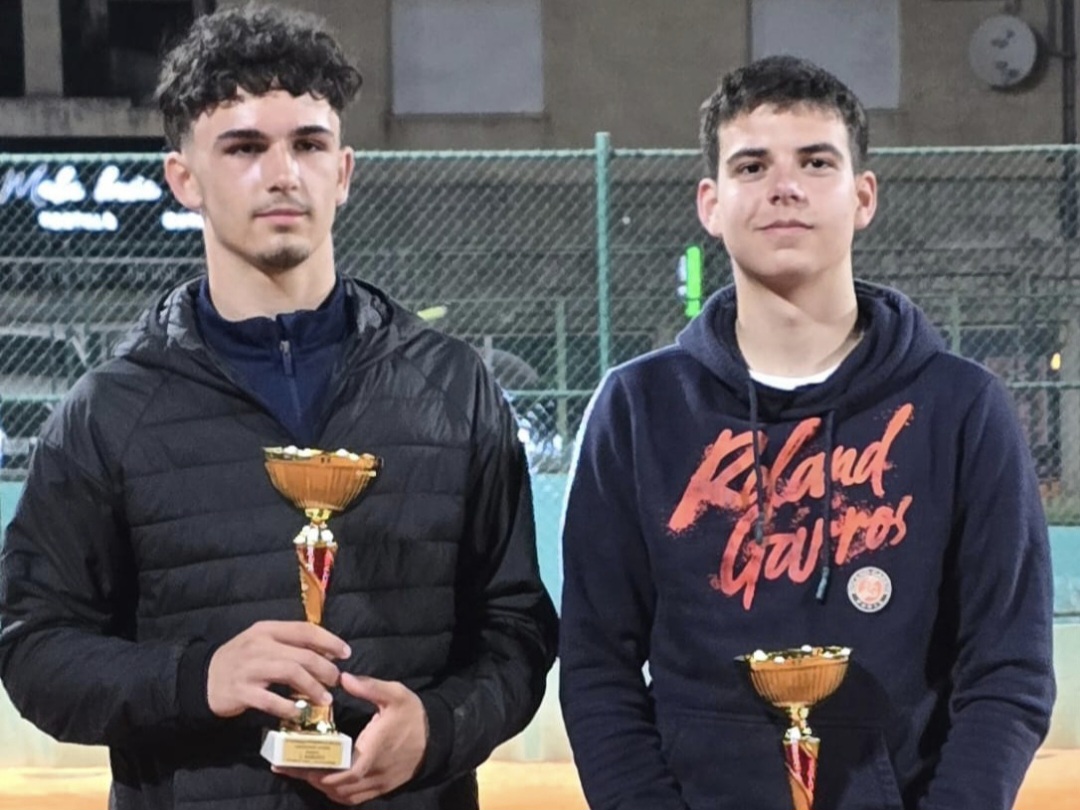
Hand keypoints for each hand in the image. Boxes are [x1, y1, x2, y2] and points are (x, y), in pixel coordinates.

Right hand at [207, 620, 350, 719]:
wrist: (201, 679)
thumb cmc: (241, 660)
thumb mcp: (263, 642)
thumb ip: (290, 643)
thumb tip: (327, 651)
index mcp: (267, 630)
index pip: (305, 630)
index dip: (329, 641)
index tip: (345, 653)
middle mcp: (259, 645)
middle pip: (302, 655)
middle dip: (325, 669)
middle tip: (336, 680)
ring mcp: (249, 669)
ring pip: (290, 673)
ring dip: (313, 687)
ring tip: (326, 698)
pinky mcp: (241, 692)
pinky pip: (270, 700)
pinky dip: (289, 706)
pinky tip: (300, 712)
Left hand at [273, 672, 428, 804]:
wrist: (438, 736)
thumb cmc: (414, 715)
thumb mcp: (395, 694)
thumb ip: (370, 687)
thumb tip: (344, 678)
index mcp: (373, 752)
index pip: (342, 772)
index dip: (316, 772)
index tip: (293, 762)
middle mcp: (374, 773)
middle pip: (336, 786)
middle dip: (309, 778)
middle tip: (285, 766)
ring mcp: (378, 784)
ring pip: (343, 795)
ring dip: (320, 786)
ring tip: (299, 772)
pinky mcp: (381, 788)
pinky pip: (353, 798)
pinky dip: (336, 793)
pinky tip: (324, 781)